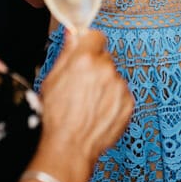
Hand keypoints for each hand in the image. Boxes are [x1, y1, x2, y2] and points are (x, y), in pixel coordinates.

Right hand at [38, 30, 133, 162]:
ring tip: (87, 104)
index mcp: (85, 59)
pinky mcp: (128, 102)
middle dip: (94, 68)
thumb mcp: (52, 80)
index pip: (95, 36)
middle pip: (104, 59)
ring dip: (104, 86)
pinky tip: (97, 112)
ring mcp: (119, 86)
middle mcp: (106, 69)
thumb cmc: (56, 117)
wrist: (70, 148)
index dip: (88, 45)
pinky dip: (112, 101)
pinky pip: (121, 94)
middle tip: (80, 86)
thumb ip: (67, 52)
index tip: (84, 52)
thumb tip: (73, 33)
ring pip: (113, 77)